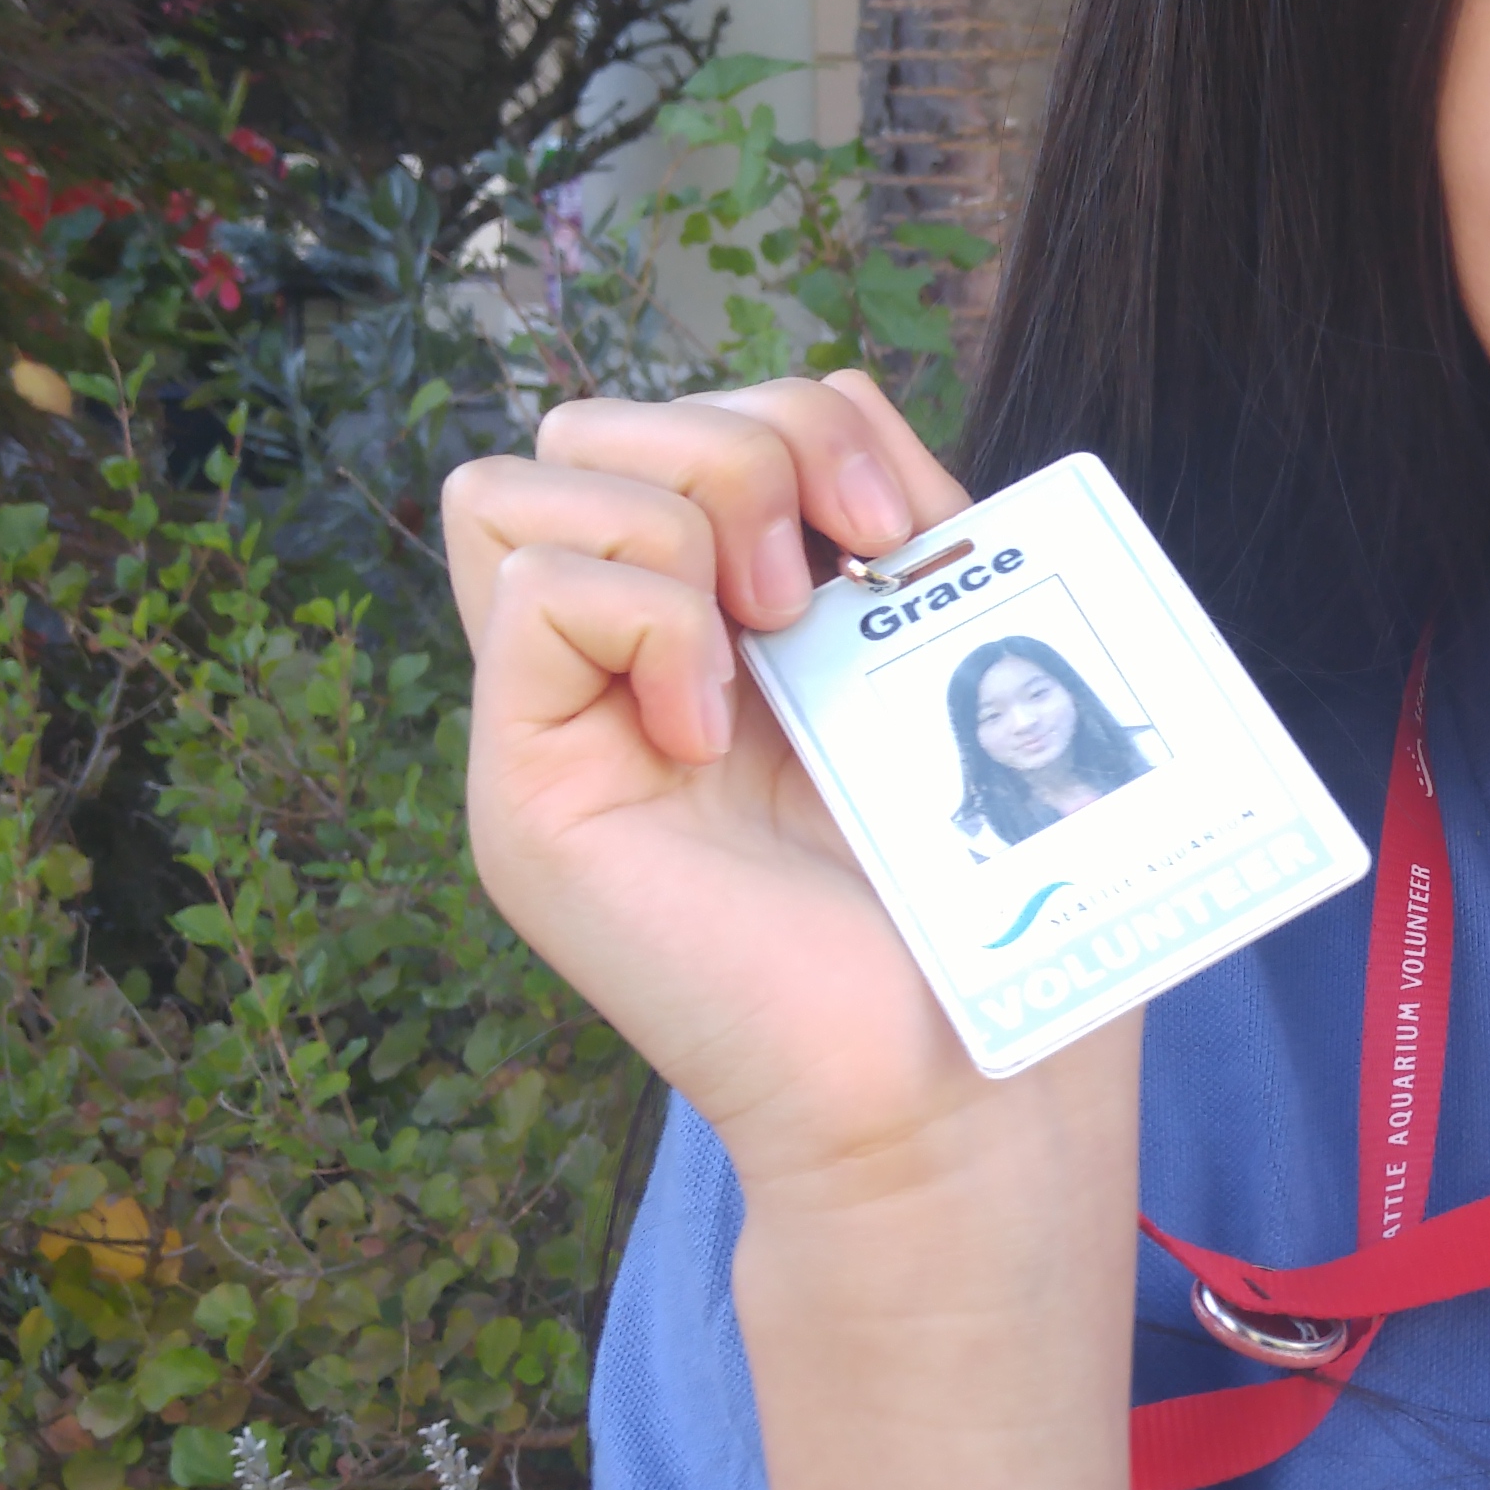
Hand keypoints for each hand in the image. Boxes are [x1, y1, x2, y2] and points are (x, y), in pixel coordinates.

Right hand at [442, 376, 1125, 1228]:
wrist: (951, 1080)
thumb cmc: (971, 899)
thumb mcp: (942, 660)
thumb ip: (887, 529)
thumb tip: (846, 423)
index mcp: (732, 621)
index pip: (699, 410)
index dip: (800, 417)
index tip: (901, 529)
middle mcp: (629, 660)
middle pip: (592, 419)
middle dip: (731, 443)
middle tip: (823, 589)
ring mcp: (561, 722)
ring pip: (519, 475)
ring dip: (677, 517)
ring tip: (770, 647)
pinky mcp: (526, 790)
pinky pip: (528, 586)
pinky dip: (641, 620)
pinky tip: (716, 729)